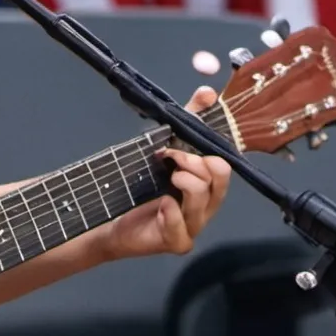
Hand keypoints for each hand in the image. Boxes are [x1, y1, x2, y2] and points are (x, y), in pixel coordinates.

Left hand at [97, 87, 231, 260]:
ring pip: (203, 200)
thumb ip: (186, 121)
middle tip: (169, 158)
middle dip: (194, 162)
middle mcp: (206, 206)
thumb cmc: (139, 187)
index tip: (178, 144)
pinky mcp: (178, 242)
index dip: (209, 149)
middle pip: (220, 180)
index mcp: (206, 185)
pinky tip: (162, 204)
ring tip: (166, 178)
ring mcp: (194, 226)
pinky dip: (172, 213)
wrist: (110, 221)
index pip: (225, 166)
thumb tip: (208, 92)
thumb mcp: (162, 149)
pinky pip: (184, 228)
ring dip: (184, 182)